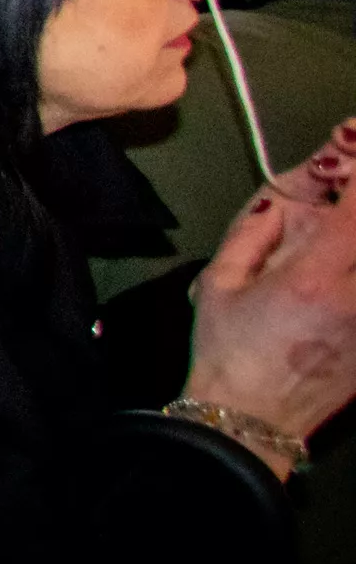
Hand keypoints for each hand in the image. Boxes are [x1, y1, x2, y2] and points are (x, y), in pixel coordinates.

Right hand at [187, 117, 355, 456]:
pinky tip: (338, 268)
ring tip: (333, 241)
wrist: (250, 421)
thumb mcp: (221, 282)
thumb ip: (254, 232)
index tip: (354, 142)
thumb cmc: (229, 354)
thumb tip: (286, 202)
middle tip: (348, 186)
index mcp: (313, 278)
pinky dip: (355, 270)